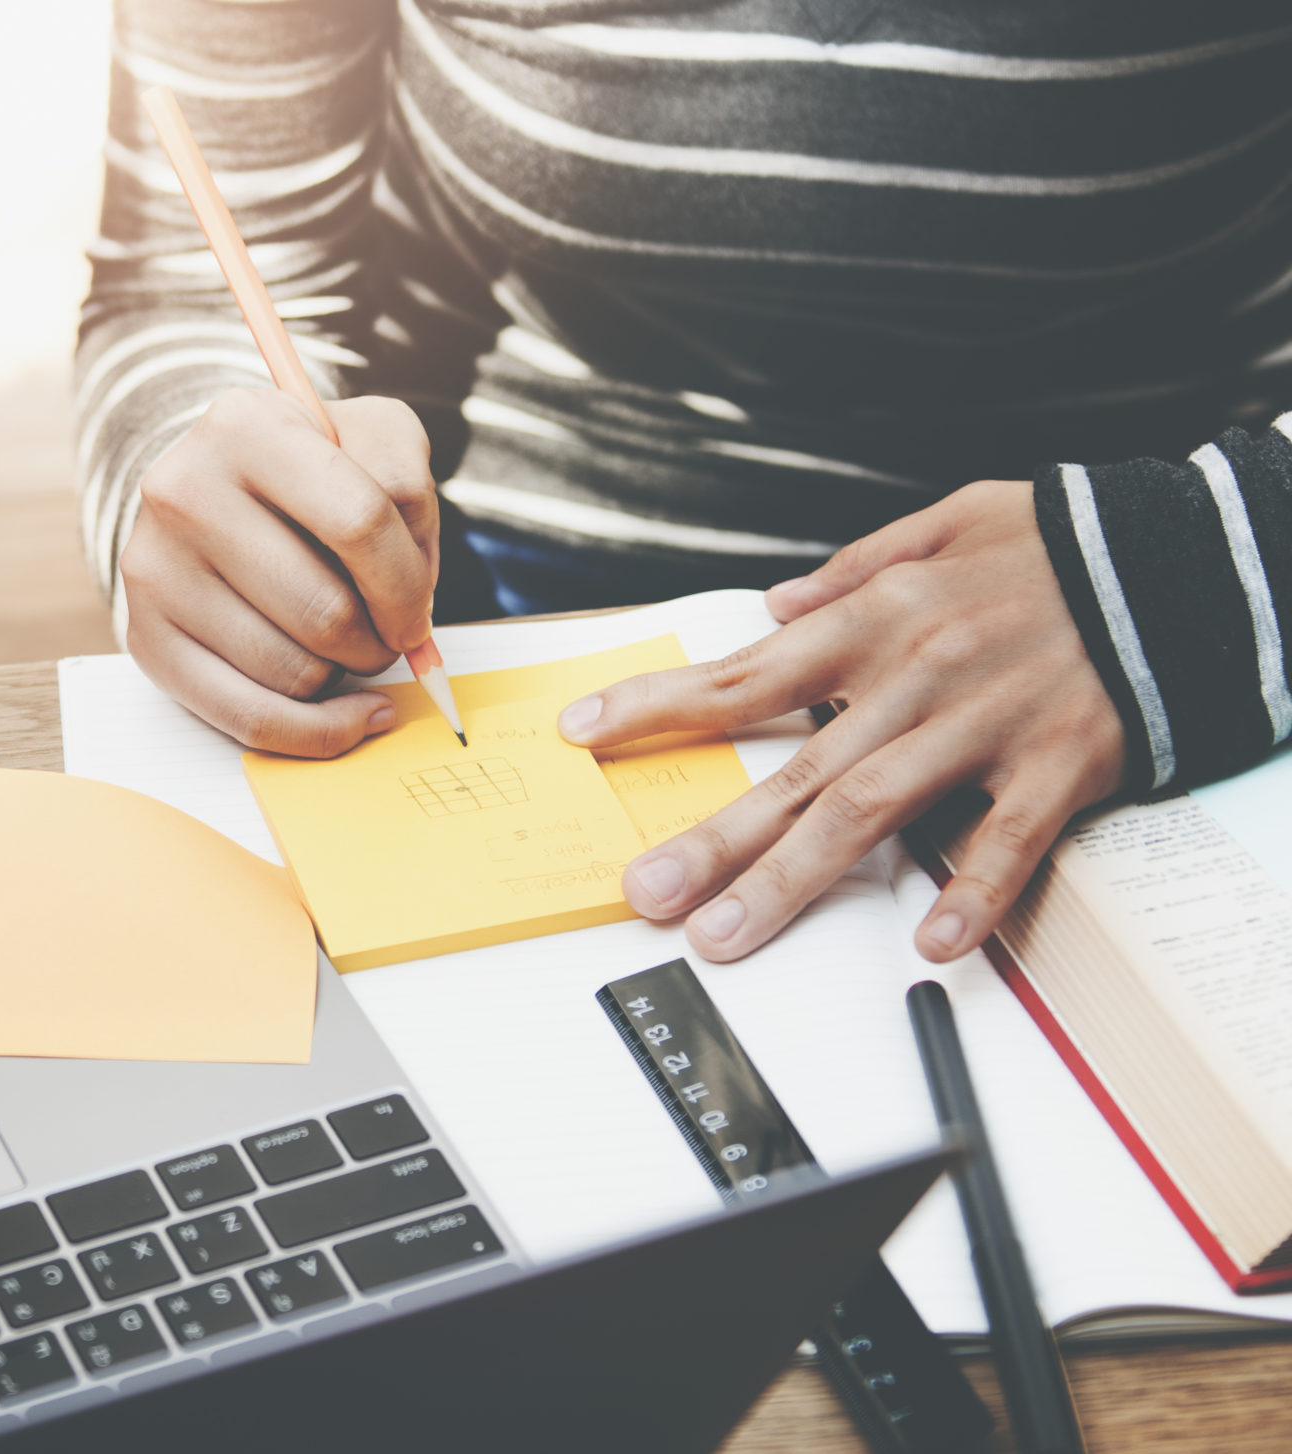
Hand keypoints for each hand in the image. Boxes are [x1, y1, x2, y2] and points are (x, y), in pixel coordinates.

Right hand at [122, 389, 441, 756]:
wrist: (213, 494)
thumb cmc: (309, 474)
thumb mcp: (370, 437)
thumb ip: (407, 485)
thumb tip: (408, 600)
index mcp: (245, 427)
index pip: (359, 521)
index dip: (409, 584)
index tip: (418, 612)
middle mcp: (182, 491)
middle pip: (327, 610)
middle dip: (379, 639)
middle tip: (382, 631)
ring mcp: (154, 570)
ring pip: (294, 672)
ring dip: (342, 674)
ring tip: (336, 640)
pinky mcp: (145, 638)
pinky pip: (250, 720)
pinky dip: (317, 732)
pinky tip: (349, 714)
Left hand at [556, 480, 1124, 961]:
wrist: (1184, 556)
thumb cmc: (1059, 544)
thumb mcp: (946, 521)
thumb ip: (855, 566)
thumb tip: (776, 606)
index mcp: (877, 619)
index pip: (743, 671)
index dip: (659, 706)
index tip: (586, 734)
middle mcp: (916, 676)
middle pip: (794, 771)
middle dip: (709, 838)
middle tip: (643, 894)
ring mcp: (986, 726)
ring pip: (871, 815)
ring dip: (791, 882)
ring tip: (726, 935)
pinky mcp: (1059, 764)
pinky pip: (1006, 841)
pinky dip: (970, 893)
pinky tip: (930, 944)